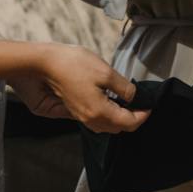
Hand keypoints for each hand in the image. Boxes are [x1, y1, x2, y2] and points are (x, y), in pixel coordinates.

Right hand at [10, 44, 149, 133]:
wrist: (42, 64)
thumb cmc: (72, 65)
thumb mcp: (106, 72)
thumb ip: (124, 88)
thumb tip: (134, 97)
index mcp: (100, 112)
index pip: (130, 122)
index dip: (143, 115)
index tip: (150, 105)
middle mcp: (90, 120)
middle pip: (118, 128)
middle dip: (133, 118)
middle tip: (141, 104)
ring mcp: (80, 117)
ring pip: (106, 126)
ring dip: (119, 118)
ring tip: (127, 103)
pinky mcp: (73, 111)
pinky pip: (95, 119)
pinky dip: (107, 114)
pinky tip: (109, 101)